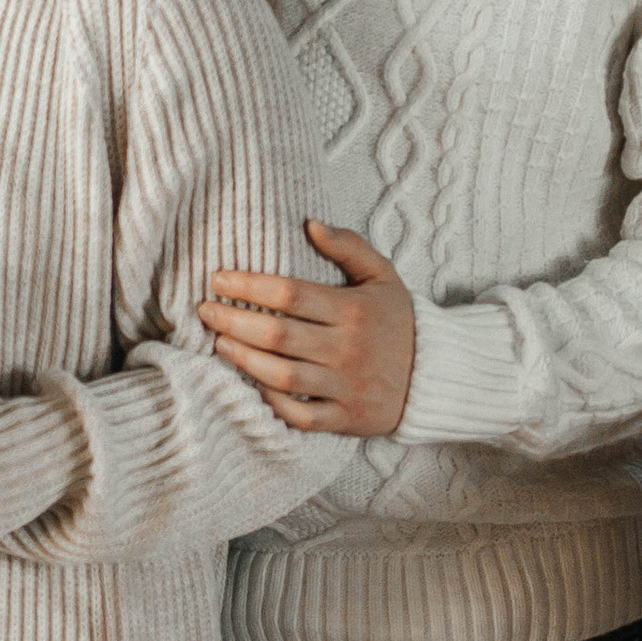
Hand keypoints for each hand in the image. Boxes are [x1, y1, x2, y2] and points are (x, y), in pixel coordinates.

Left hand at [199, 222, 416, 436]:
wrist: (436, 375)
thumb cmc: (399, 321)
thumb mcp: (383, 275)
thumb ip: (348, 246)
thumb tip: (309, 223)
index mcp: (353, 310)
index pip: (289, 294)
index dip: (248, 285)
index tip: (218, 280)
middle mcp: (347, 348)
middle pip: (277, 334)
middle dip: (232, 321)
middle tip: (205, 310)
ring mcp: (345, 385)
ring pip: (281, 375)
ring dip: (243, 359)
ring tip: (219, 342)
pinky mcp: (345, 417)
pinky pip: (300, 415)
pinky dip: (272, 403)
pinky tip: (251, 383)